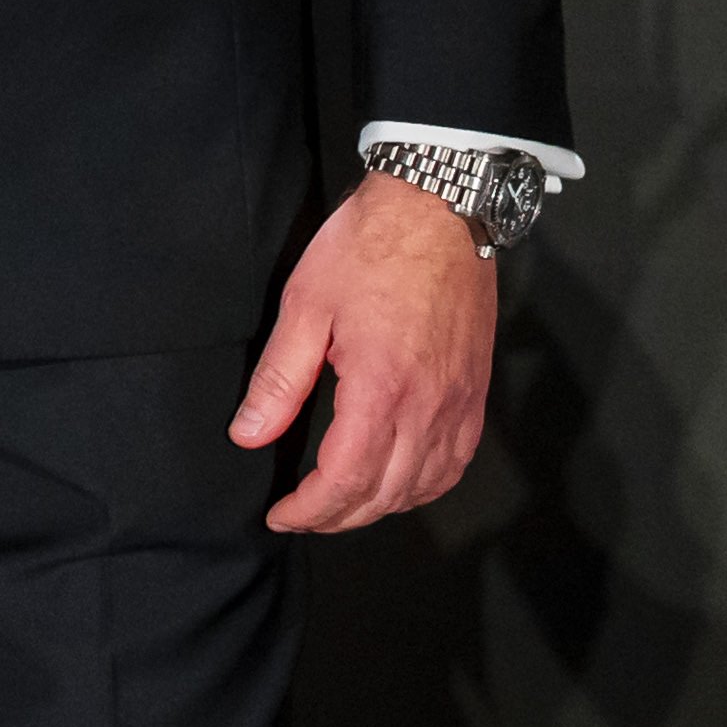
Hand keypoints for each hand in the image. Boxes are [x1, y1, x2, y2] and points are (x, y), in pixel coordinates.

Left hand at [231, 173, 499, 529]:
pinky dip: (425, 485)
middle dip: (339, 517)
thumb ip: (279, 377)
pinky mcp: (476, 392)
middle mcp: (430, 405)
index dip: (310, 509)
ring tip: (343, 505)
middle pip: (386, 493)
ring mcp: (460, 402)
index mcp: (382, 388)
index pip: (345, 479)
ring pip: (426, 486)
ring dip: (382, 507)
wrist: (440, 209)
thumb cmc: (371, 247)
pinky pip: (456, 461)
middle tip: (302, 515)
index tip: (281, 515)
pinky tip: (399, 481)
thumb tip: (250, 433)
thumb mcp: (306, 305)